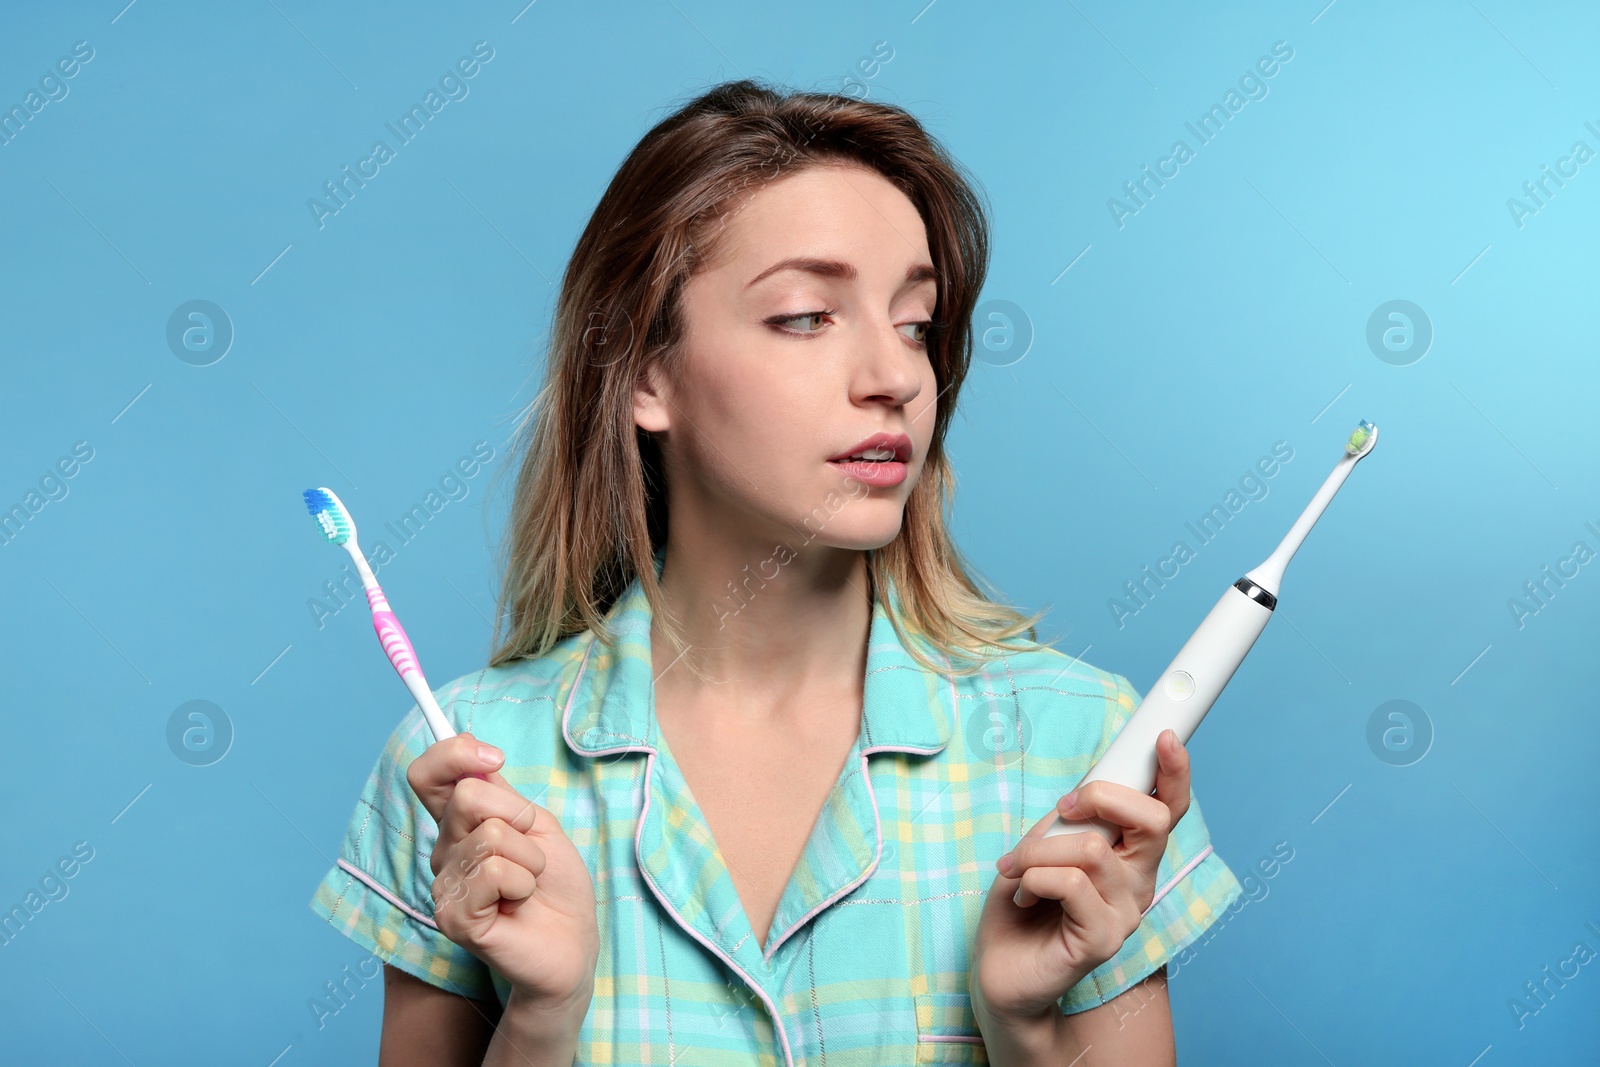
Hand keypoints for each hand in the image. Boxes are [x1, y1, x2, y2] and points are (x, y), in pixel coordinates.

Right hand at [406, 732, 598, 1008]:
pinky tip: (519, 903)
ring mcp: (444, 885)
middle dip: (519, 818)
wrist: (573, 940)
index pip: (427, 775)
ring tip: (528, 885)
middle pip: (467, 796)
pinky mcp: (453, 916)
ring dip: (529, 858)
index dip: (452, 754)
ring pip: (491, 836)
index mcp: (459, 825)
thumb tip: (474, 754)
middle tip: (530, 854)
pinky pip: (493, 872)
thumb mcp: (536, 824)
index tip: (494, 759)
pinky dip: (523, 882)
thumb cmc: (555, 883)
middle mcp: (443, 852)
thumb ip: (499, 793)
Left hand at [970, 729, 1190, 1021]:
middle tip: (1061, 808)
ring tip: (1017, 868)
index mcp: (1130, 855)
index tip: (1165, 737)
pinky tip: (1022, 894)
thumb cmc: (1021, 903)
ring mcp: (1126, 914)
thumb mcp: (1043, 845)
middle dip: (1100, 797)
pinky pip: (1071, 884)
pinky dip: (1034, 877)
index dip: (1174, 773)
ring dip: (1040, 848)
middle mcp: (1139, 882)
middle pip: (1153, 820)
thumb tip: (1084, 794)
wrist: (999, 971)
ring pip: (1093, 849)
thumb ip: (1072, 820)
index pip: (1167, 809)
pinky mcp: (1104, 940)